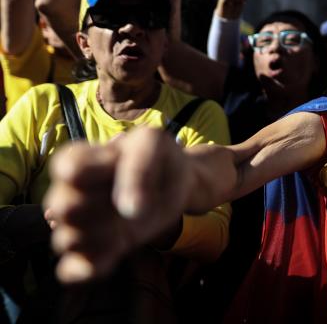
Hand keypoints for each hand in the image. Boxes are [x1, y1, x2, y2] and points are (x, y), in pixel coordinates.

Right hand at [44, 127, 195, 282]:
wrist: (174, 184)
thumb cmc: (159, 159)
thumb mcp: (154, 144)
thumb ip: (140, 166)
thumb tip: (129, 210)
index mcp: (83, 160)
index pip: (66, 168)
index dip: (95, 174)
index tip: (118, 172)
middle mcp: (72, 193)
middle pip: (64, 208)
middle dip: (101, 207)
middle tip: (129, 203)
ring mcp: (80, 224)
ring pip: (65, 241)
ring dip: (102, 237)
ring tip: (127, 225)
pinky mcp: (91, 250)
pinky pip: (71, 270)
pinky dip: (90, 267)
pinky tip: (113, 254)